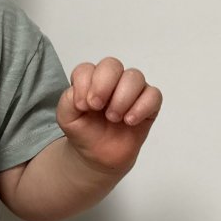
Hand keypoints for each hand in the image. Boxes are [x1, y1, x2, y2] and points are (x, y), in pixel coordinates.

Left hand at [57, 57, 161, 174]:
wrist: (99, 155)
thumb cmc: (84, 131)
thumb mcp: (67, 118)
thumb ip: (68, 100)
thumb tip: (85, 94)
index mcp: (90, 80)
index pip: (87, 69)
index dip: (84, 84)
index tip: (82, 106)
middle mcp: (112, 80)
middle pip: (112, 65)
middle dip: (104, 85)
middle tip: (98, 107)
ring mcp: (132, 89)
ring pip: (135, 77)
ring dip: (122, 98)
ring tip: (114, 118)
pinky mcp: (149, 103)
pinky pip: (153, 95)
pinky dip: (141, 107)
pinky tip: (130, 121)